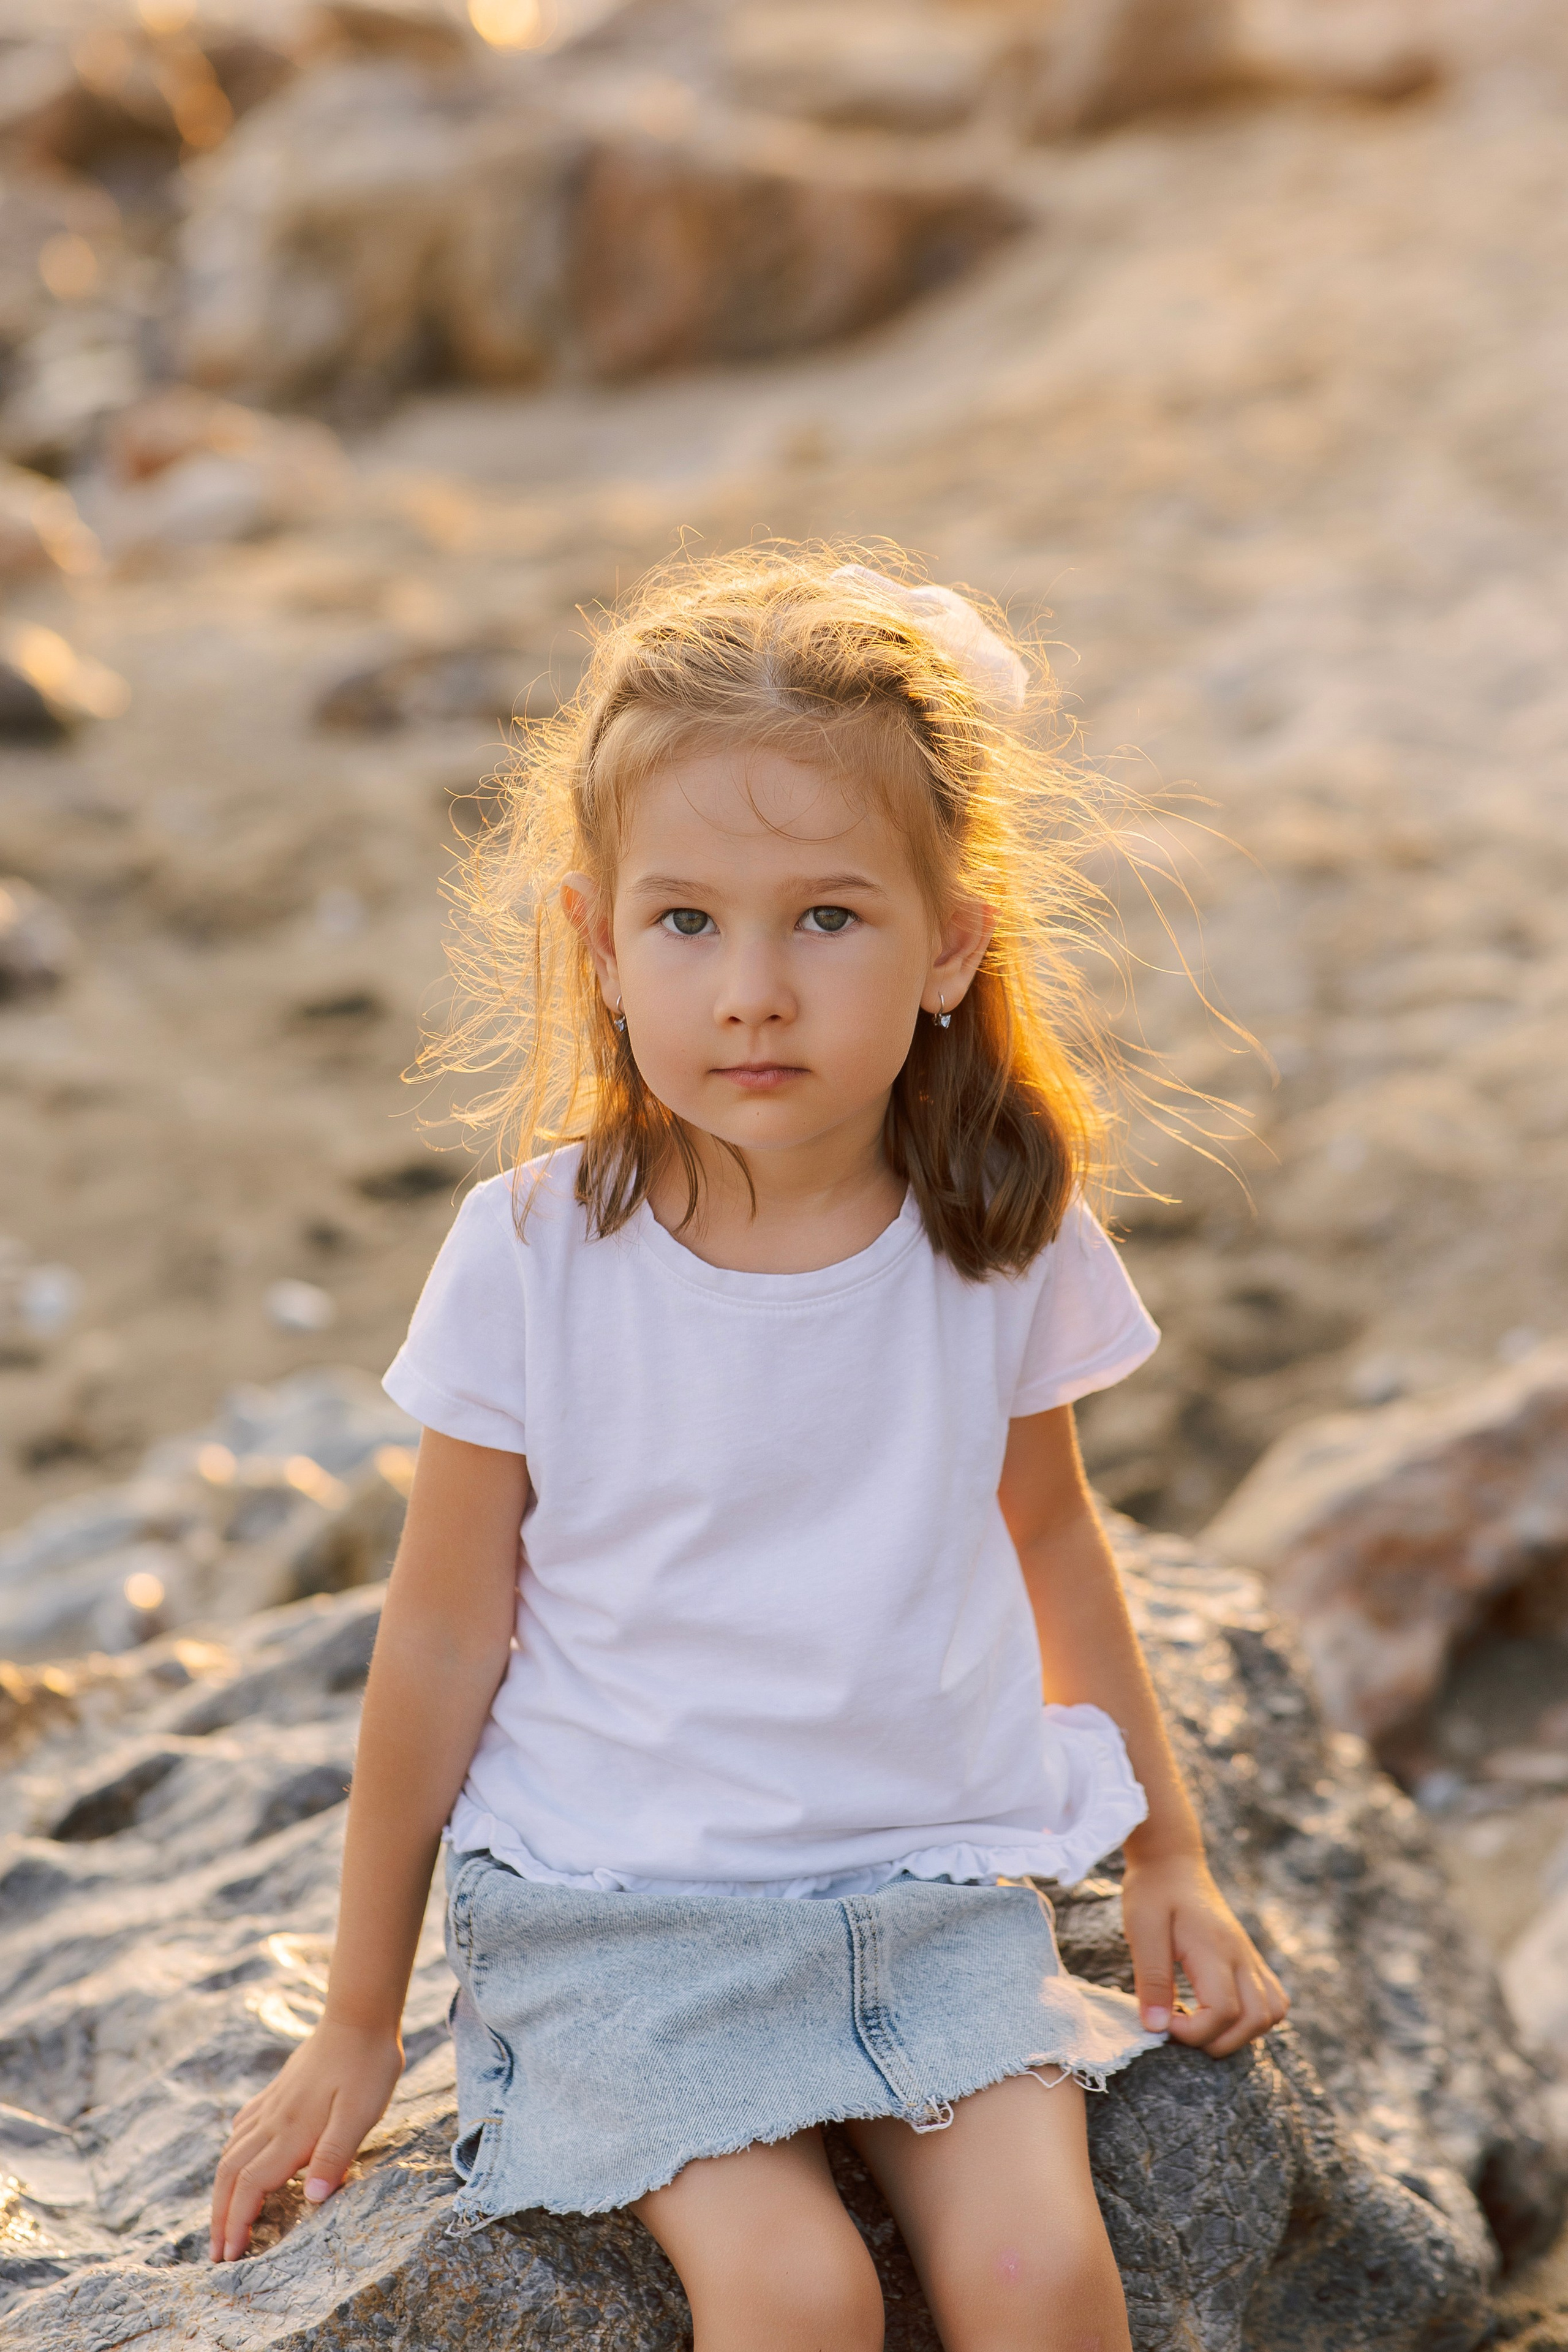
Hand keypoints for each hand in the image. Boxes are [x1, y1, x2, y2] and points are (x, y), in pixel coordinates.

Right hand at [210, 2018, 404, 2260]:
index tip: (229, 2256)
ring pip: (231, 2152)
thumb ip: (335, 2155)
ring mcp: (273, 2105)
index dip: (237, 2223)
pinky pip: (243, 2128)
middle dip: (220, 2216)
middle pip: (231, 2175)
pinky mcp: (278, 2091)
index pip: (251, 2187)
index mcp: (292, 2132)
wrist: (359, 2015)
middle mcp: (274, 2120)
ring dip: (222, 2190)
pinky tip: (236, 2157)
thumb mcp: (361, 2113)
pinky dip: (232, 2152)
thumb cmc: (366, 2065)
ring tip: (221, 2218)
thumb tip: (314, 2200)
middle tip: (217, 2252)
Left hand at [1120, 1849, 1288, 2057]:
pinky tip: (1219, 2013)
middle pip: (1254, 2020)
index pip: (1223, 2011)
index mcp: (1214, 1948)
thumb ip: (1151, 1979)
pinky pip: (1272, 1999)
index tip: (1161, 2022)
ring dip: (1238, 2034)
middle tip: (1179, 2028)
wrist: (1171, 1861)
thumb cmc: (1153, 1891)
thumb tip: (1156, 2028)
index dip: (1193, 2032)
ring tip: (1199, 2024)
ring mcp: (1249, 1957)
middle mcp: (1241, 1955)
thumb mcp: (1141, 1929)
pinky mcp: (1249, 1958)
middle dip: (1217, 2042)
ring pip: (1270, 2014)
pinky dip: (1253, 2019)